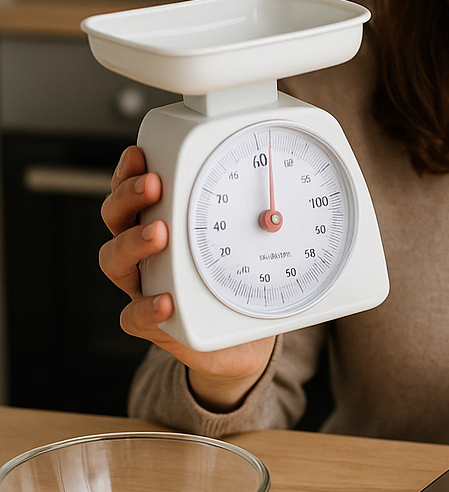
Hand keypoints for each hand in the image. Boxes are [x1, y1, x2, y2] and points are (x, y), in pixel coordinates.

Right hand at [99, 146, 274, 410]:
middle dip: (129, 196)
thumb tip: (291, 191)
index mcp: (167, 221)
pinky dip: (145, 308)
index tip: (140, 153)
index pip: (137, 190)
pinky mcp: (154, 323)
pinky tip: (164, 300)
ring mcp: (146, 285)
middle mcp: (147, 250)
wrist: (244, 337)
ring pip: (114, 261)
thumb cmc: (246, 278)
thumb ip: (264, 216)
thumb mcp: (257, 239)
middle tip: (153, 186)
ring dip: (132, 243)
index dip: (130, 170)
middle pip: (117, 217)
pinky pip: (134, 317)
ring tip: (159, 234)